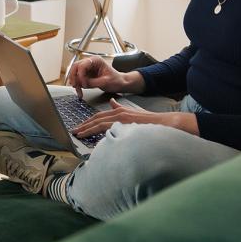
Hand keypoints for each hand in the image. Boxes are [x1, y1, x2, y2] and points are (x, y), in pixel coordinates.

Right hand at [66, 56, 142, 97]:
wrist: (120, 83)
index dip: (81, 75)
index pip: (82, 65)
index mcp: (96, 60)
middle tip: (75, 86)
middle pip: (75, 67)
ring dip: (75, 82)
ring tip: (79, 91)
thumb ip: (93, 82)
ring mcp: (87, 68)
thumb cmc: (116, 80)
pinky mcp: (86, 75)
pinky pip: (78, 79)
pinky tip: (80, 92)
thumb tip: (83, 84)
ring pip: (75, 73)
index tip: (84, 84)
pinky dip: (78, 86)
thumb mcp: (106, 82)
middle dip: (74, 77)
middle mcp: (90, 62)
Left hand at [72, 101, 198, 137]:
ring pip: (100, 123)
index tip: (80, 127)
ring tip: (78, 135)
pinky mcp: (126, 125)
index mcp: (120, 111)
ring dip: (87, 129)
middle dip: (84, 125)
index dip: (88, 122)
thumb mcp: (133, 113)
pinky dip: (98, 133)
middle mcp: (119, 113)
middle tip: (74, 132)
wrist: (165, 124)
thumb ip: (121, 109)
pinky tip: (92, 138)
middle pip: (96, 119)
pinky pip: (109, 129)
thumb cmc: (150, 123)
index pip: (99, 116)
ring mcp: (122, 119)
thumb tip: (111, 103)